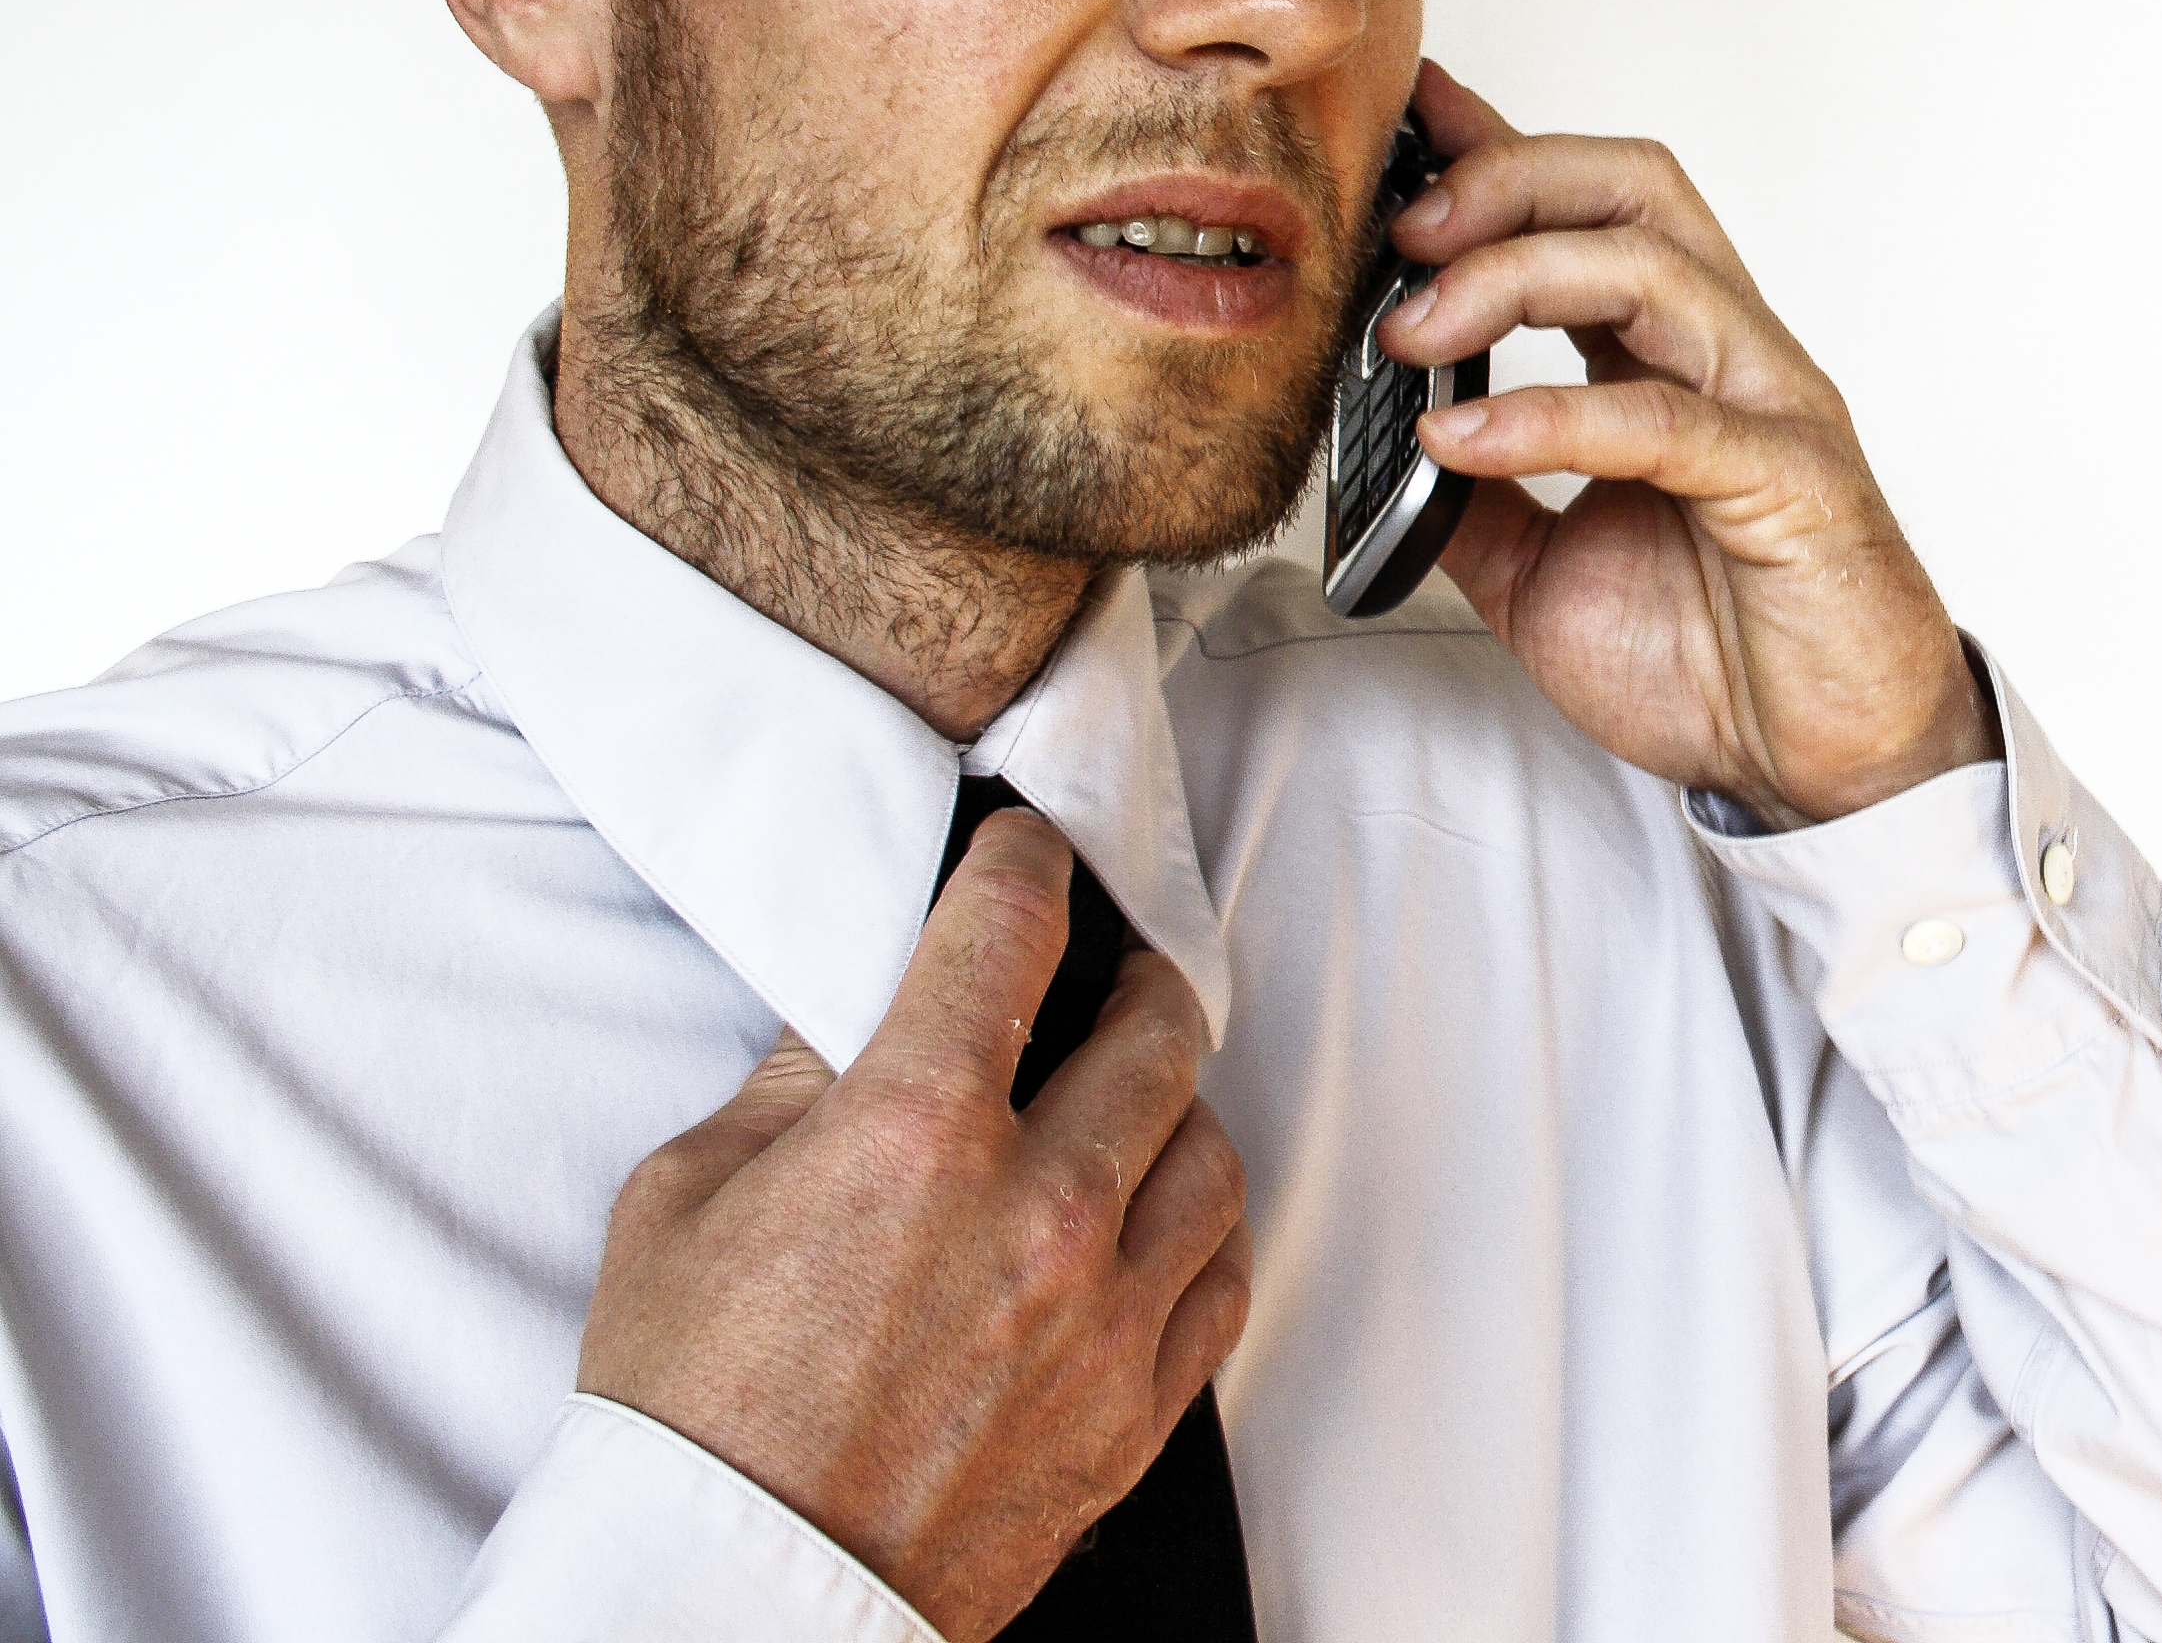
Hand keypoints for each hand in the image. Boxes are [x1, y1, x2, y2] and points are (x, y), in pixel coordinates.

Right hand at [576, 812, 1252, 1640]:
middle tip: (1111, 972)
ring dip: (1175, 1112)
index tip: (1031, 851)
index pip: (1012, 933)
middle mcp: (1035, 1212)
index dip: (1027, 864)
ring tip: (1134, 1103)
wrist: (724, 1599)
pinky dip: (1198, 1236)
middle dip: (1136, 978)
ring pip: (1211, 1155)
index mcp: (916, 1134)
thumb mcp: (684, 1203)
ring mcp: (1100, 1319)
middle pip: (1158, 1030)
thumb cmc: (686, 1417)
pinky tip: (1157, 1223)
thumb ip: (790, 1081)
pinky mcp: (1132, 1413)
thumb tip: (855, 1004)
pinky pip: (1220, 1283)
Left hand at [1380, 59, 1996, 826]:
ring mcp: (1770, 408)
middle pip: (1633, 189)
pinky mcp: (1792, 484)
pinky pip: (1663, 420)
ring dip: (1511, 275)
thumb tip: (1368, 455)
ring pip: (1653, 269)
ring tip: (1410, 329)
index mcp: (1673, 359)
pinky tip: (1462, 439)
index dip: (1497, 147)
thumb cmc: (1715, 661)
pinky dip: (1547, 415)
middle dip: (1506, 180)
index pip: (1589, 208)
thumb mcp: (1541, 576)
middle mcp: (1729, 356)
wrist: (1823, 768)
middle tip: (1396, 232)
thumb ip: (1469, 505)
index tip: (1403, 115)